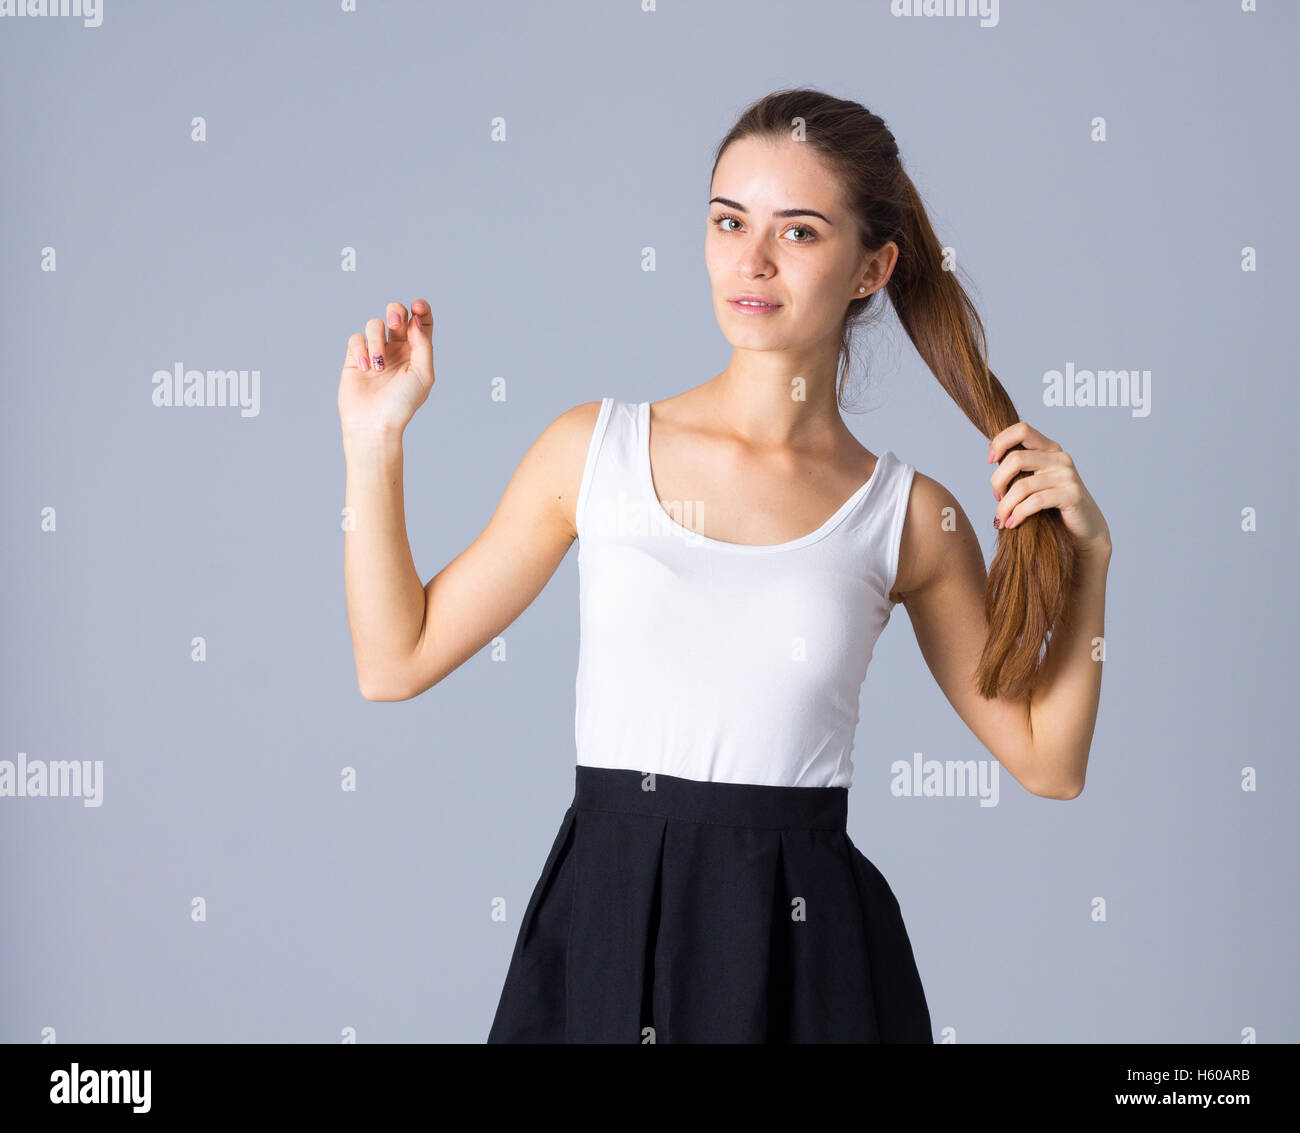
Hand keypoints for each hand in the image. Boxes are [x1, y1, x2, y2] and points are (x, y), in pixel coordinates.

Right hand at [338, 298, 434, 437]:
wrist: (374, 423)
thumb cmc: (402, 403)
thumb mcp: (423, 374)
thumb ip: (423, 344)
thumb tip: (415, 319)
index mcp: (417, 352)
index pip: (421, 321)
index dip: (421, 308)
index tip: (417, 307)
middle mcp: (397, 349)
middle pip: (397, 314)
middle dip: (395, 311)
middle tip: (394, 321)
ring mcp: (375, 352)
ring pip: (375, 325)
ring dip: (376, 342)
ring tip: (378, 367)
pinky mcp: (355, 358)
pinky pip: (356, 339)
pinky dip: (361, 350)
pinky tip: (365, 369)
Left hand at [988, 422, 1110, 553]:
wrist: (1084, 525)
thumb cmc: (1052, 504)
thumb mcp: (1035, 479)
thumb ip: (1020, 467)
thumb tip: (992, 457)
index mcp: (1049, 448)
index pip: (1022, 430)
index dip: (1001, 441)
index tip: (990, 460)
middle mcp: (1060, 458)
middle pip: (1016, 458)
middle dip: (997, 481)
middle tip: (997, 498)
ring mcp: (1067, 476)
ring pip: (1022, 486)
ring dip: (1005, 505)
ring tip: (1001, 518)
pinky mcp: (1072, 495)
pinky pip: (1035, 502)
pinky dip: (1018, 514)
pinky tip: (1012, 523)